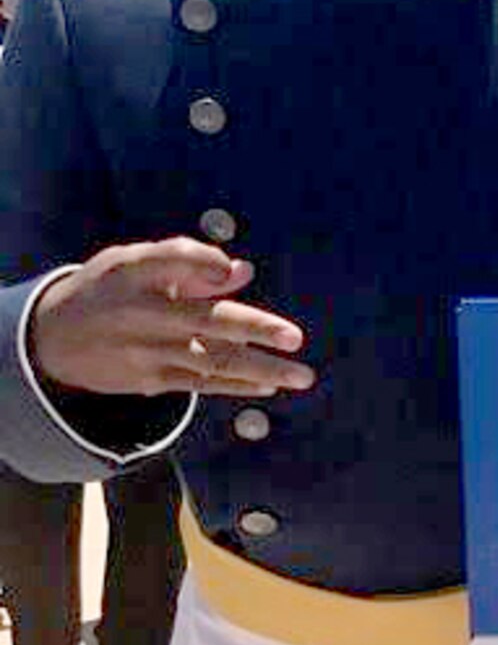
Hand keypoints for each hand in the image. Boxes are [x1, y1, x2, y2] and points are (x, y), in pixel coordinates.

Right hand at [29, 239, 313, 398]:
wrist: (49, 340)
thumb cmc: (108, 289)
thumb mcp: (132, 263)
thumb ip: (186, 262)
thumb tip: (243, 270)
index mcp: (136, 273)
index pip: (174, 258)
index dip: (205, 261)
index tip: (235, 270)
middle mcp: (144, 313)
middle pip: (206, 320)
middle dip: (255, 329)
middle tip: (295, 337)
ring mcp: (148, 352)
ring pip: (212, 361)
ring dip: (261, 369)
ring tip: (301, 376)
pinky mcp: (149, 380)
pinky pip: (200, 384)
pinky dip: (237, 385)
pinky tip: (270, 386)